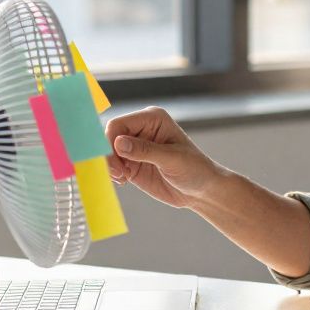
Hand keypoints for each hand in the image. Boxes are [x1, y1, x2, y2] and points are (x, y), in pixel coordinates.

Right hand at [104, 106, 229, 208]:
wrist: (202, 190)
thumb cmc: (195, 169)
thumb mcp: (173, 159)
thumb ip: (145, 150)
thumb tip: (118, 142)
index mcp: (152, 119)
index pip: (118, 124)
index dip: (110, 142)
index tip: (117, 164)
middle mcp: (140, 129)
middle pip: (108, 137)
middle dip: (108, 156)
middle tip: (119, 175)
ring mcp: (134, 147)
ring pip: (106, 152)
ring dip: (109, 166)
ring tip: (123, 179)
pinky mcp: (131, 163)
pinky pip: (111, 165)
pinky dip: (111, 173)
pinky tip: (123, 181)